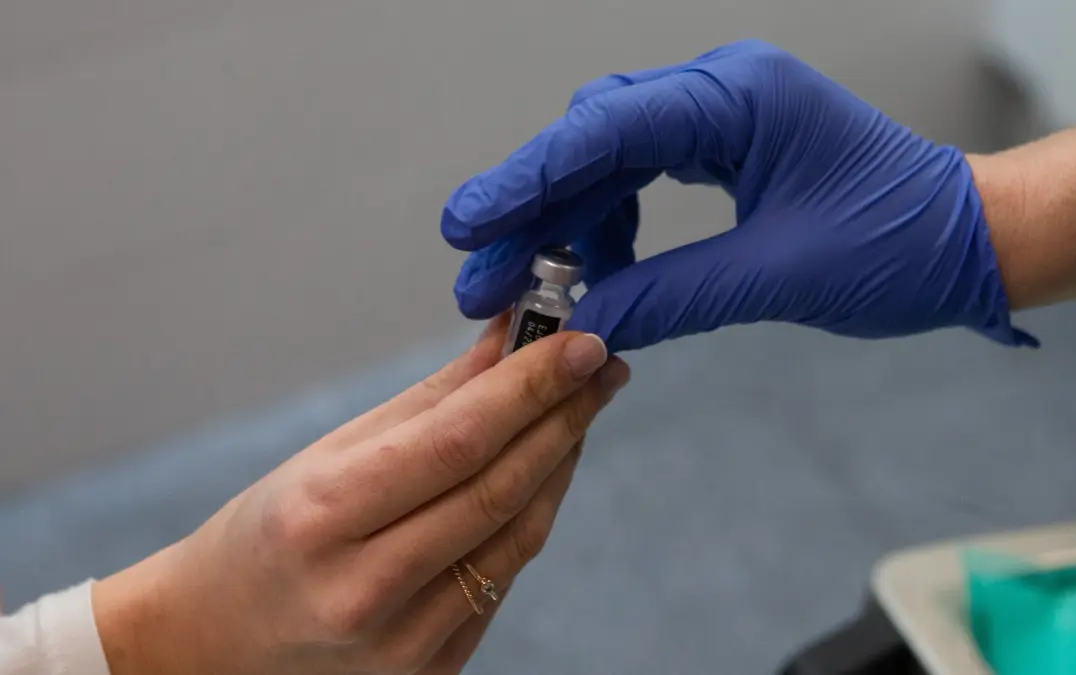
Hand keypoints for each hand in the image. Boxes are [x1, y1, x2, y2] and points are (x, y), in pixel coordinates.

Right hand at [92, 317, 629, 674]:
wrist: (218, 641)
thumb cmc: (269, 532)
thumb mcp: (329, 454)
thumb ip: (432, 401)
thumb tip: (511, 342)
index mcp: (323, 516)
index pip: (456, 442)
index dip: (530, 387)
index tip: (581, 342)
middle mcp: (365, 589)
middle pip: (498, 489)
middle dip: (563, 417)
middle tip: (601, 366)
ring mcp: (403, 642)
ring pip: (516, 537)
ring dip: (560, 464)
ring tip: (580, 409)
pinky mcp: (433, 671)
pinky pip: (503, 578)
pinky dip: (530, 516)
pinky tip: (544, 472)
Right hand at [442, 40, 1035, 351]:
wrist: (971, 242)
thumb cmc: (899, 249)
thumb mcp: (777, 278)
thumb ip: (670, 297)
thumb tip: (580, 325)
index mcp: (737, 99)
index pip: (604, 131)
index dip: (526, 180)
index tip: (468, 227)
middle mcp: (721, 90)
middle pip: (593, 138)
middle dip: (534, 208)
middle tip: (484, 280)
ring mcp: (724, 114)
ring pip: (610, 157)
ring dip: (568, 221)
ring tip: (538, 288)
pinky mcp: (728, 144)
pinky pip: (644, 174)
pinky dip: (611, 223)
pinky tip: (597, 270)